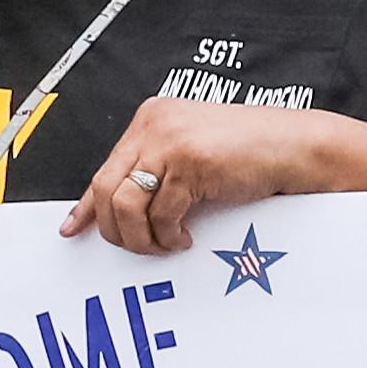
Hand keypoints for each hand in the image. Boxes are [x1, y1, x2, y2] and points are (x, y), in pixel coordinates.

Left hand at [64, 100, 328, 255]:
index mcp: (150, 120)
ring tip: (164, 244)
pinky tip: (184, 237)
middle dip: (117, 230)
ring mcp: (170, 141)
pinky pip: (161, 213)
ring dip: (141, 237)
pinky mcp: (190, 162)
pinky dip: (169, 235)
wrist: (293, 145)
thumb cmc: (250, 152)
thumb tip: (123, 209)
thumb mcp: (190, 155)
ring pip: (126, 204)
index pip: (104, 169)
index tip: (73, 229)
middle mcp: (153, 126)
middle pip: (106, 189)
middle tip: (140, 247)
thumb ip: (157, 171)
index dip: (86, 206)